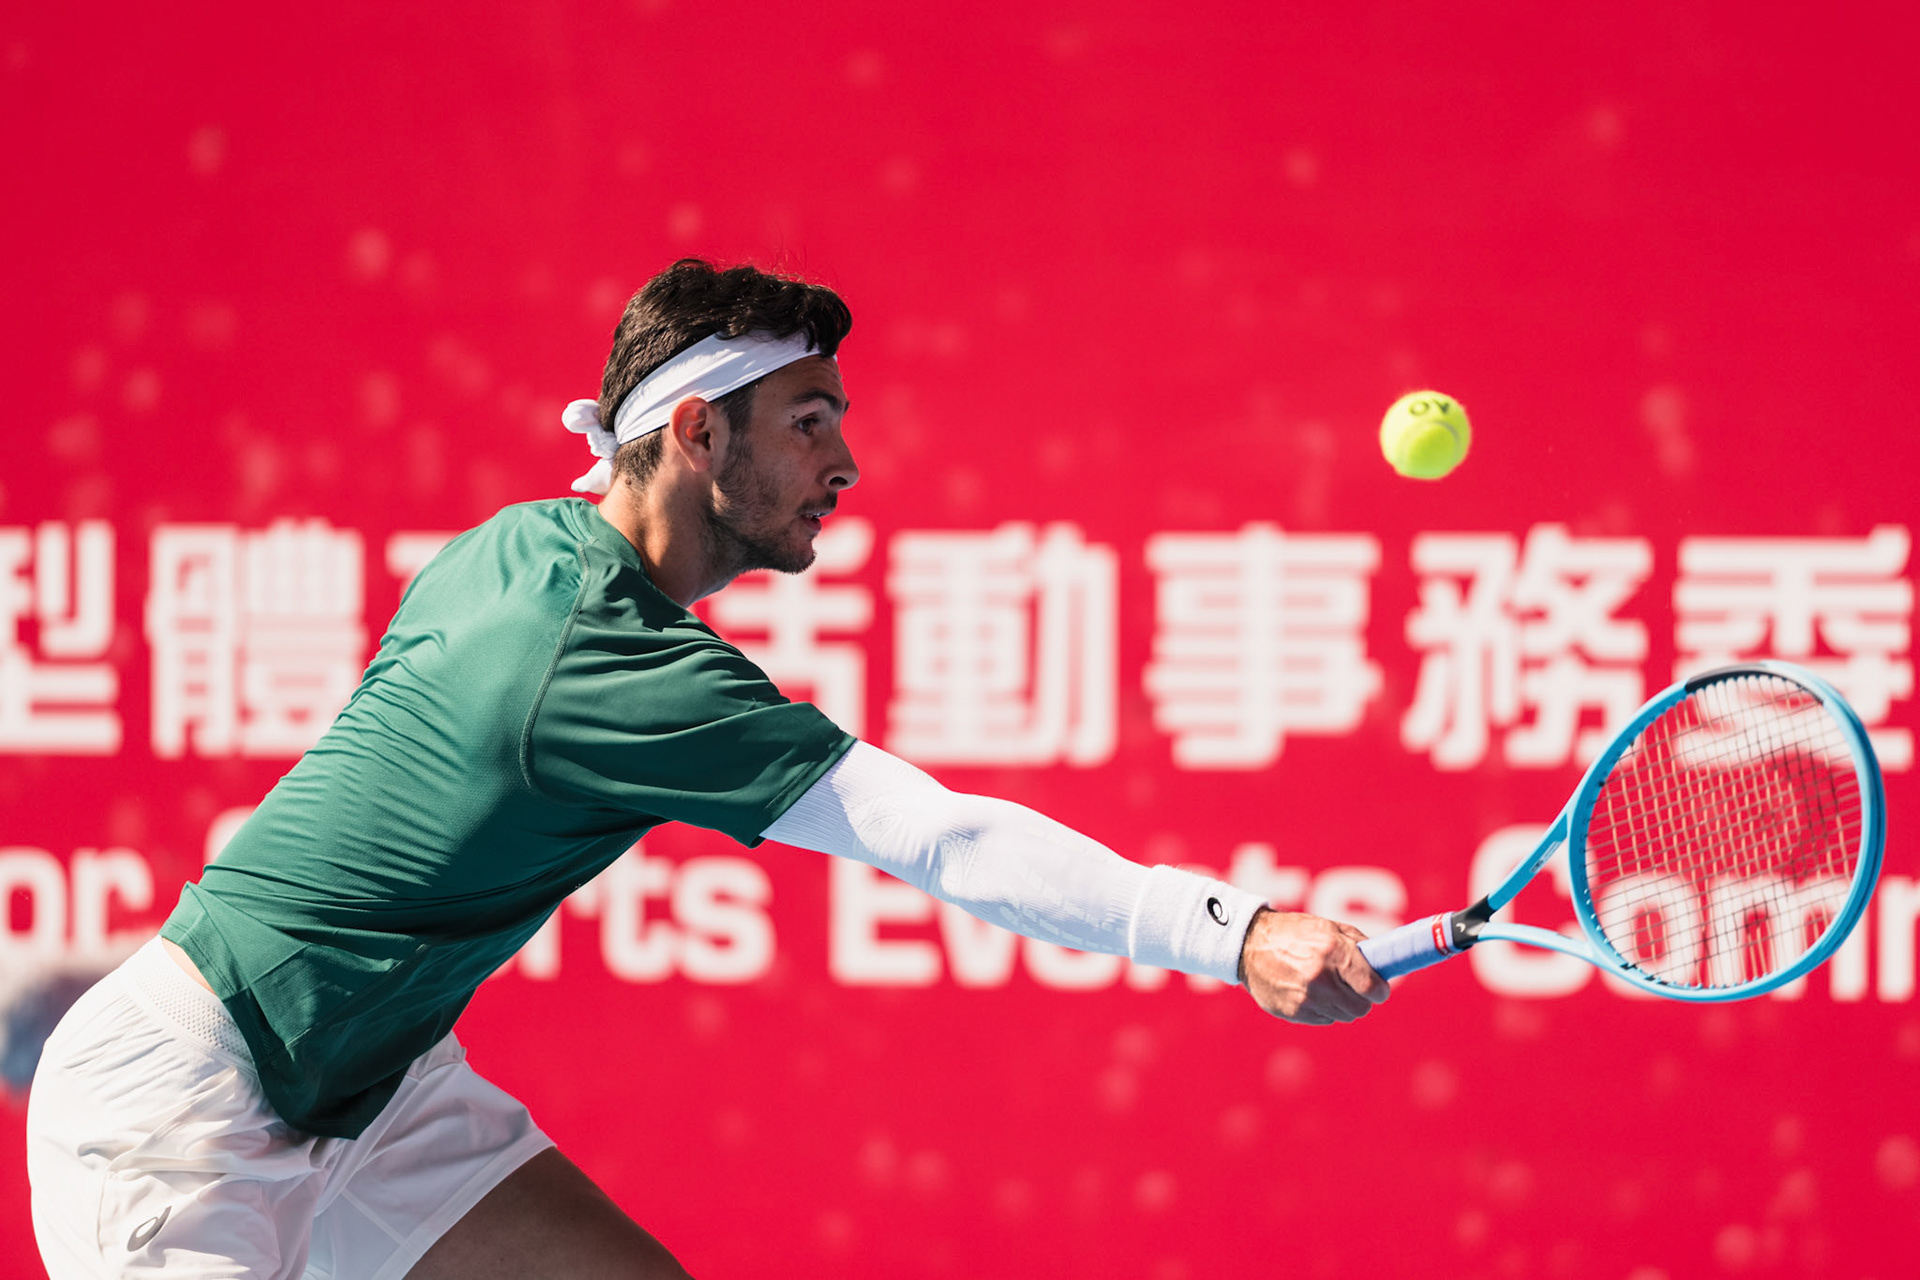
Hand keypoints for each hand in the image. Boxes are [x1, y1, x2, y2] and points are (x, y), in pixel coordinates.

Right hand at [1238, 909, 1388, 1024]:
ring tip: (1327, 986)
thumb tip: (1384, 965)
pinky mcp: (1293, 1012)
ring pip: (1343, 1015)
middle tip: (1353, 987)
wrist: (1250, 944)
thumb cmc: (1294, 932)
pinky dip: (1323, 1009)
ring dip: (1341, 1004)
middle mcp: (1320, 977)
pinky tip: (1310, 992)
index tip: (1379, 988)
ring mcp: (1305, 998)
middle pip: (1360, 1007)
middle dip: (1361, 998)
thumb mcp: (1328, 927)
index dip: (1380, 990)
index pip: (1371, 986)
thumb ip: (1359, 945)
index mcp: (1332, 951)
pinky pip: (1324, 1019)